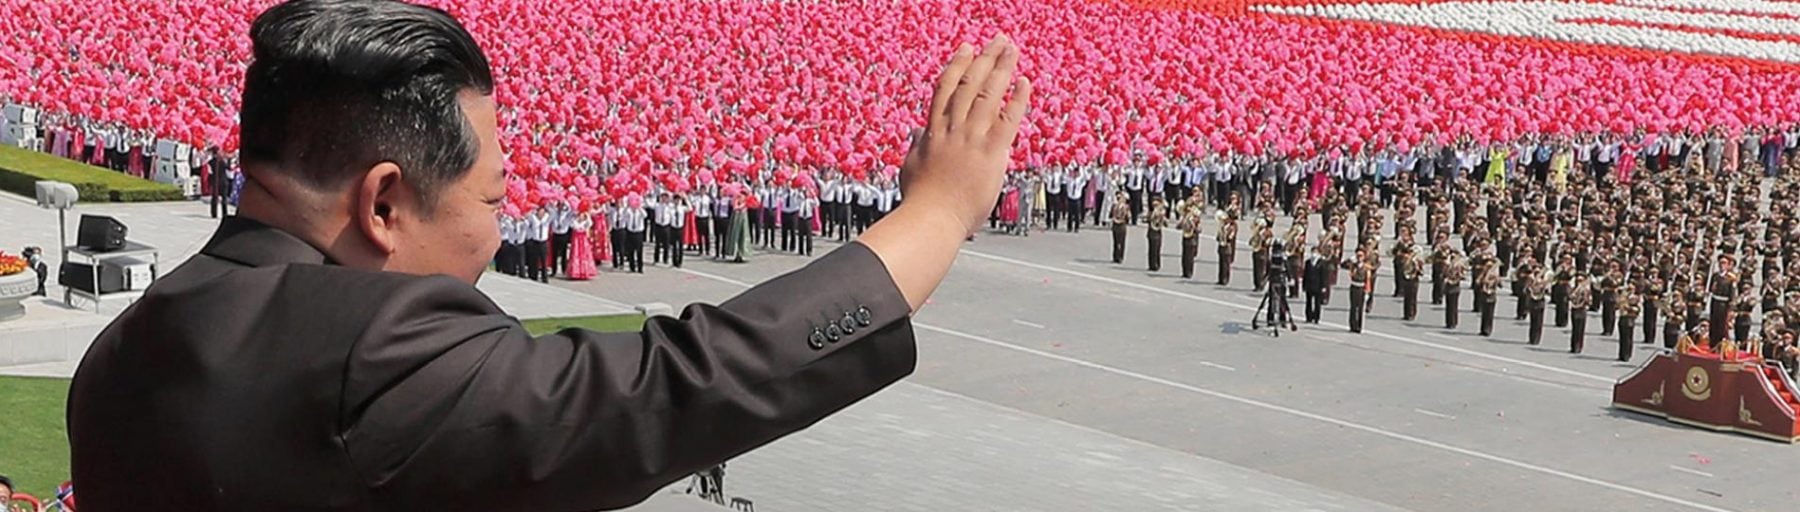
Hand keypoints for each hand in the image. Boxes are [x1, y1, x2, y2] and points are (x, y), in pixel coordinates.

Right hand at [898, 34, 1031, 231]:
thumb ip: (916, 147)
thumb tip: (916, 134)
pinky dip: (1016, 99)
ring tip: (1011, 49)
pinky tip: (1024, 82)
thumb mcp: (912, 167)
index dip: (957, 66)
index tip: (966, 49)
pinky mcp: (990, 153)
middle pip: (969, 84)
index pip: (945, 89)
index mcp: (933, 131)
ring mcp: (971, 139)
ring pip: (987, 94)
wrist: (932, 218)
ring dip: (1001, 68)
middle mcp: (952, 129)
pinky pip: (1007, 119)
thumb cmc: (920, 200)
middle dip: (984, 59)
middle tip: (997, 41)